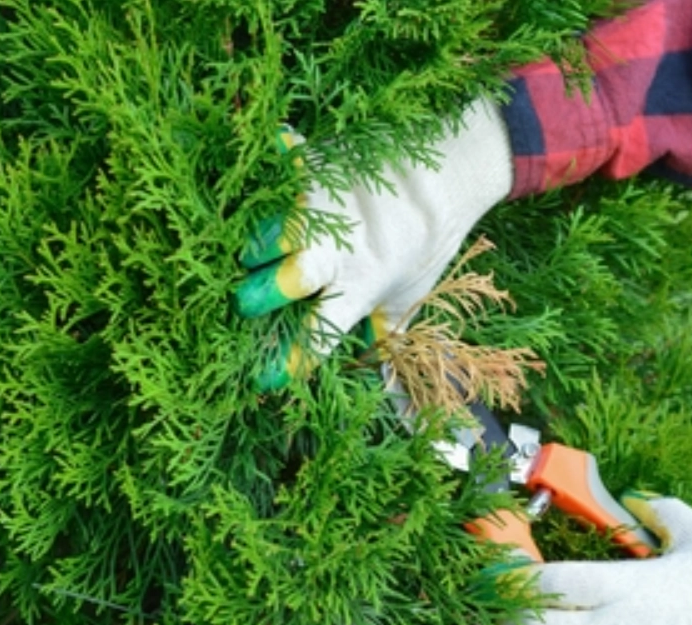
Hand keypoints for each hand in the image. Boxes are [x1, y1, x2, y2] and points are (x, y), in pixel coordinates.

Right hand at [234, 99, 512, 389]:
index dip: (291, 358)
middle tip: (246, 303)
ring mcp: (323, 207)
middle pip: (286, 281)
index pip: (319, 333)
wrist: (445, 175)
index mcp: (361, 287)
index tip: (266, 376)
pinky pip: (279, 170)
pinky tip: (252, 179)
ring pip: (270, 230)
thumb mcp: (411, 295)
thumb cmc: (427, 243)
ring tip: (248, 253)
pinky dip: (266, 174)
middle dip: (257, 297)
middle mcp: (338, 251)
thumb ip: (388, 334)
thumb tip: (391, 391)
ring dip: (256, 246)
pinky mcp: (314, 166)